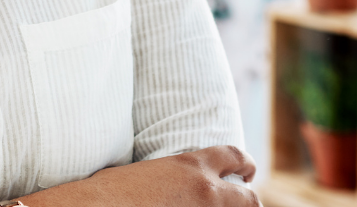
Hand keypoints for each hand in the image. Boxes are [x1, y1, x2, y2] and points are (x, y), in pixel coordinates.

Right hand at [26, 145, 259, 206]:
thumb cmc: (108, 191)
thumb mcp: (146, 170)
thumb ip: (173, 174)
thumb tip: (178, 183)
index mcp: (191, 165)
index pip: (234, 156)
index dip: (243, 164)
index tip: (245, 171)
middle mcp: (205, 192)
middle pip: (248, 197)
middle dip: (246, 198)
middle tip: (240, 199)